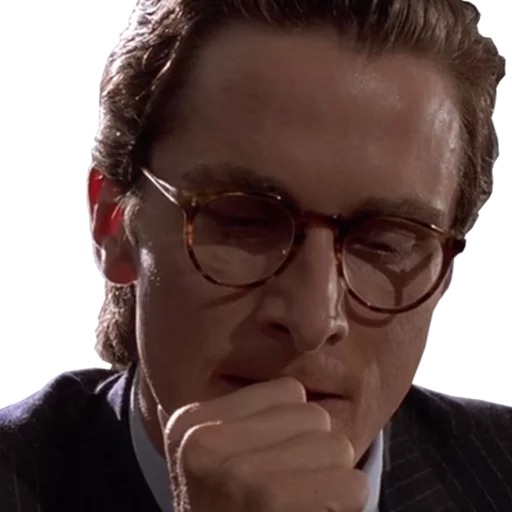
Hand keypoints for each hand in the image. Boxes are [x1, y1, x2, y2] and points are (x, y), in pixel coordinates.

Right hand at [157, 377, 368, 511]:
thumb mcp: (218, 459)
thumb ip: (248, 419)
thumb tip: (306, 372)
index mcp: (191, 422)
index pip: (289, 392)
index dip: (294, 432)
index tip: (272, 466)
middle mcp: (203, 440)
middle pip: (313, 416)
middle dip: (313, 456)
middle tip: (286, 494)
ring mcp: (235, 470)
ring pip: (336, 446)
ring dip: (330, 481)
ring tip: (295, 507)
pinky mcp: (269, 500)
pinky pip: (351, 483)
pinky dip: (342, 505)